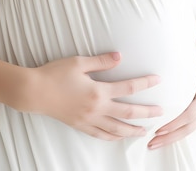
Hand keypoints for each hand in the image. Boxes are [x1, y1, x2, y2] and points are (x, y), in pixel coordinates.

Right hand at [28, 52, 162, 140]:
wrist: (33, 92)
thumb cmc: (54, 74)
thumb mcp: (79, 62)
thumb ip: (101, 61)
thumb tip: (120, 57)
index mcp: (98, 91)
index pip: (128, 88)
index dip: (145, 84)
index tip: (158, 80)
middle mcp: (96, 109)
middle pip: (128, 113)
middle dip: (146, 113)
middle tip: (161, 112)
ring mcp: (88, 120)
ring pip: (116, 129)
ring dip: (132, 130)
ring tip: (145, 131)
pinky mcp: (80, 125)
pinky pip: (100, 135)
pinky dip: (113, 137)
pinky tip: (119, 137)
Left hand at [147, 37, 195, 148]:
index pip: (191, 112)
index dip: (176, 122)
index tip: (161, 127)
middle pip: (188, 127)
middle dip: (170, 136)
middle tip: (151, 142)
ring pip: (187, 130)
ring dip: (170, 139)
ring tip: (152, 144)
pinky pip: (186, 126)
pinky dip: (174, 133)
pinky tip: (160, 137)